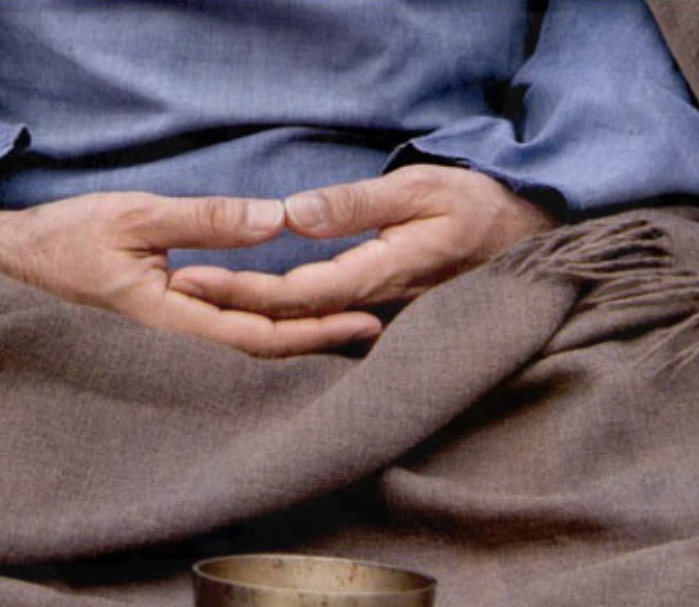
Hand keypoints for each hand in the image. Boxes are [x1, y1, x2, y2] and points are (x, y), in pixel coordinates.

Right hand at [0, 178, 382, 356]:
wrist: (17, 258)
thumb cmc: (69, 237)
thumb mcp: (136, 217)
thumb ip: (205, 220)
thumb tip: (274, 221)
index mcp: (173, 319)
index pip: (260, 336)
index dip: (316, 331)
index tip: (365, 317)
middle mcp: (178, 340)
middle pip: (264, 351)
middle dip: (320, 340)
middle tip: (376, 325)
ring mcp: (173, 336)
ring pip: (247, 346)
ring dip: (298, 336)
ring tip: (348, 324)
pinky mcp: (168, 323)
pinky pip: (228, 332)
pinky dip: (268, 326)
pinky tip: (292, 315)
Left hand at [169, 165, 557, 317]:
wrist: (523, 243)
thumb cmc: (476, 208)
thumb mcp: (422, 189)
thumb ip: (358, 205)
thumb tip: (294, 215)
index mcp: (379, 273)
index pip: (295, 292)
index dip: (241, 289)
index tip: (191, 277)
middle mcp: (373, 304)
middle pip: (288, 316)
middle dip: (230, 306)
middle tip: (175, 291)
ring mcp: (376, 313)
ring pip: (301, 325)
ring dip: (248, 316)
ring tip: (196, 304)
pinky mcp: (378, 310)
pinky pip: (319, 321)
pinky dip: (278, 317)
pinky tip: (246, 311)